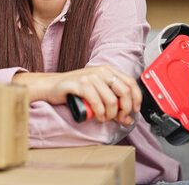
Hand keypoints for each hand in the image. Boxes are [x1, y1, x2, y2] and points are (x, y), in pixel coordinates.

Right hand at [12, 64, 141, 125]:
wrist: (52, 86)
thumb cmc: (75, 90)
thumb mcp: (97, 93)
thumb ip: (113, 104)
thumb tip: (128, 118)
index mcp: (108, 70)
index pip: (131, 83)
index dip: (136, 99)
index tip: (134, 111)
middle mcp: (101, 71)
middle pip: (124, 92)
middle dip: (125, 109)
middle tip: (118, 117)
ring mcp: (91, 76)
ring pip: (111, 100)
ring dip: (110, 114)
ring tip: (104, 118)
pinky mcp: (81, 84)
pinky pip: (97, 103)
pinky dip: (99, 113)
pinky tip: (97, 116)